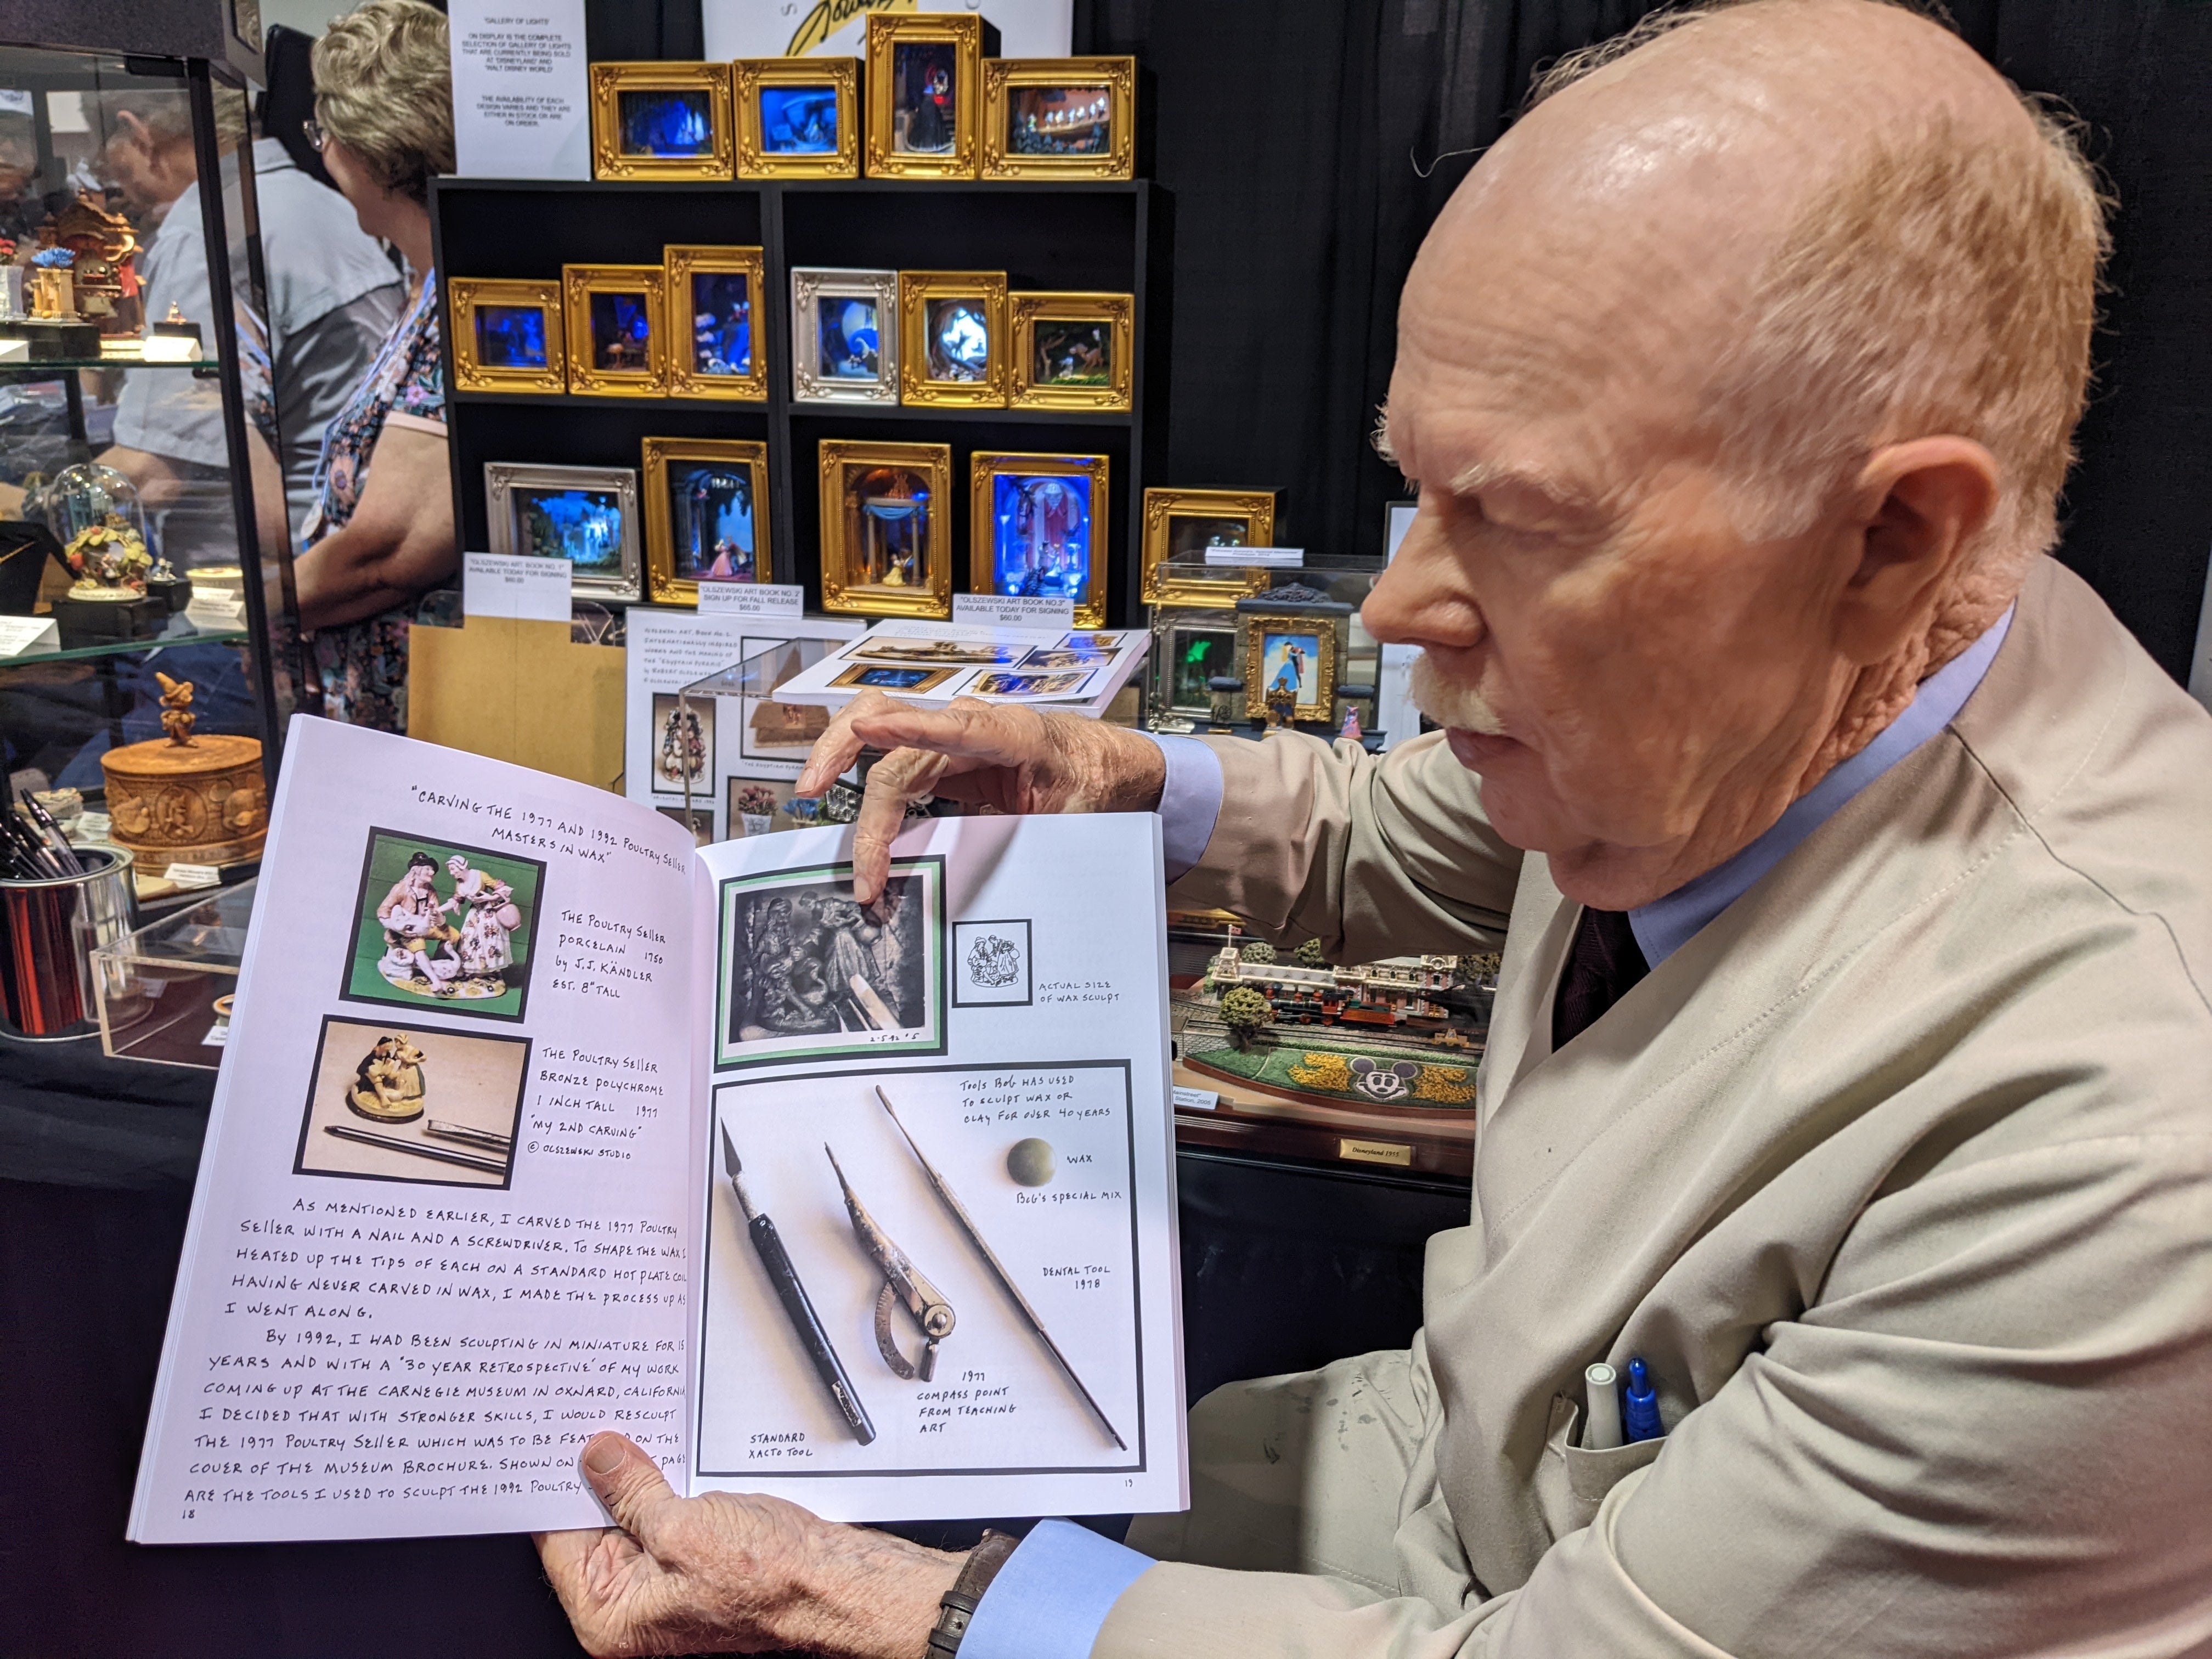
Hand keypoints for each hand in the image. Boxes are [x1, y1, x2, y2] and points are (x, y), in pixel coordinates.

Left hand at [535, 1431, 961, 1657]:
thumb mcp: (684, 1526)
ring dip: (639, 1474)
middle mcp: (634, 1609)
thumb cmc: (774, 1579)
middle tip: (595, 1417)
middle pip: (594, 1527)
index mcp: (612, 1618)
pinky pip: (667, 1516)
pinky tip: (672, 1451)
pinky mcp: (699, 1563)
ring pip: (633, 1515)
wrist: (843, 1583)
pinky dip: (668, 1483)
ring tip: (637, 1429)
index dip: (555, 1484)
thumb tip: (596, 1457)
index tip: (549, 1435)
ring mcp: (668, 1585)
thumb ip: (632, 1490)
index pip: (558, 1540)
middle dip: (598, 1474)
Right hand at [795, 692, 1167, 901]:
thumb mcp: (1075, 817)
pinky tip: (853, 822)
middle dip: (844, 761)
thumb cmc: (1091, 780)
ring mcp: (951, 739)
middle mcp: (971, 727)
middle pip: (895, 737)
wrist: (1104, 764)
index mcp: (1012, 734)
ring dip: (838, 758)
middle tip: (811, 793)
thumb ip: (1040, 844)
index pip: (954, 728)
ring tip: (808, 793)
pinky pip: (894, 765)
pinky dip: (868, 792)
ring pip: (880, 733)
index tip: (867, 728)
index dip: (909, 730)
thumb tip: (1012, 896)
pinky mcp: (943, 760)